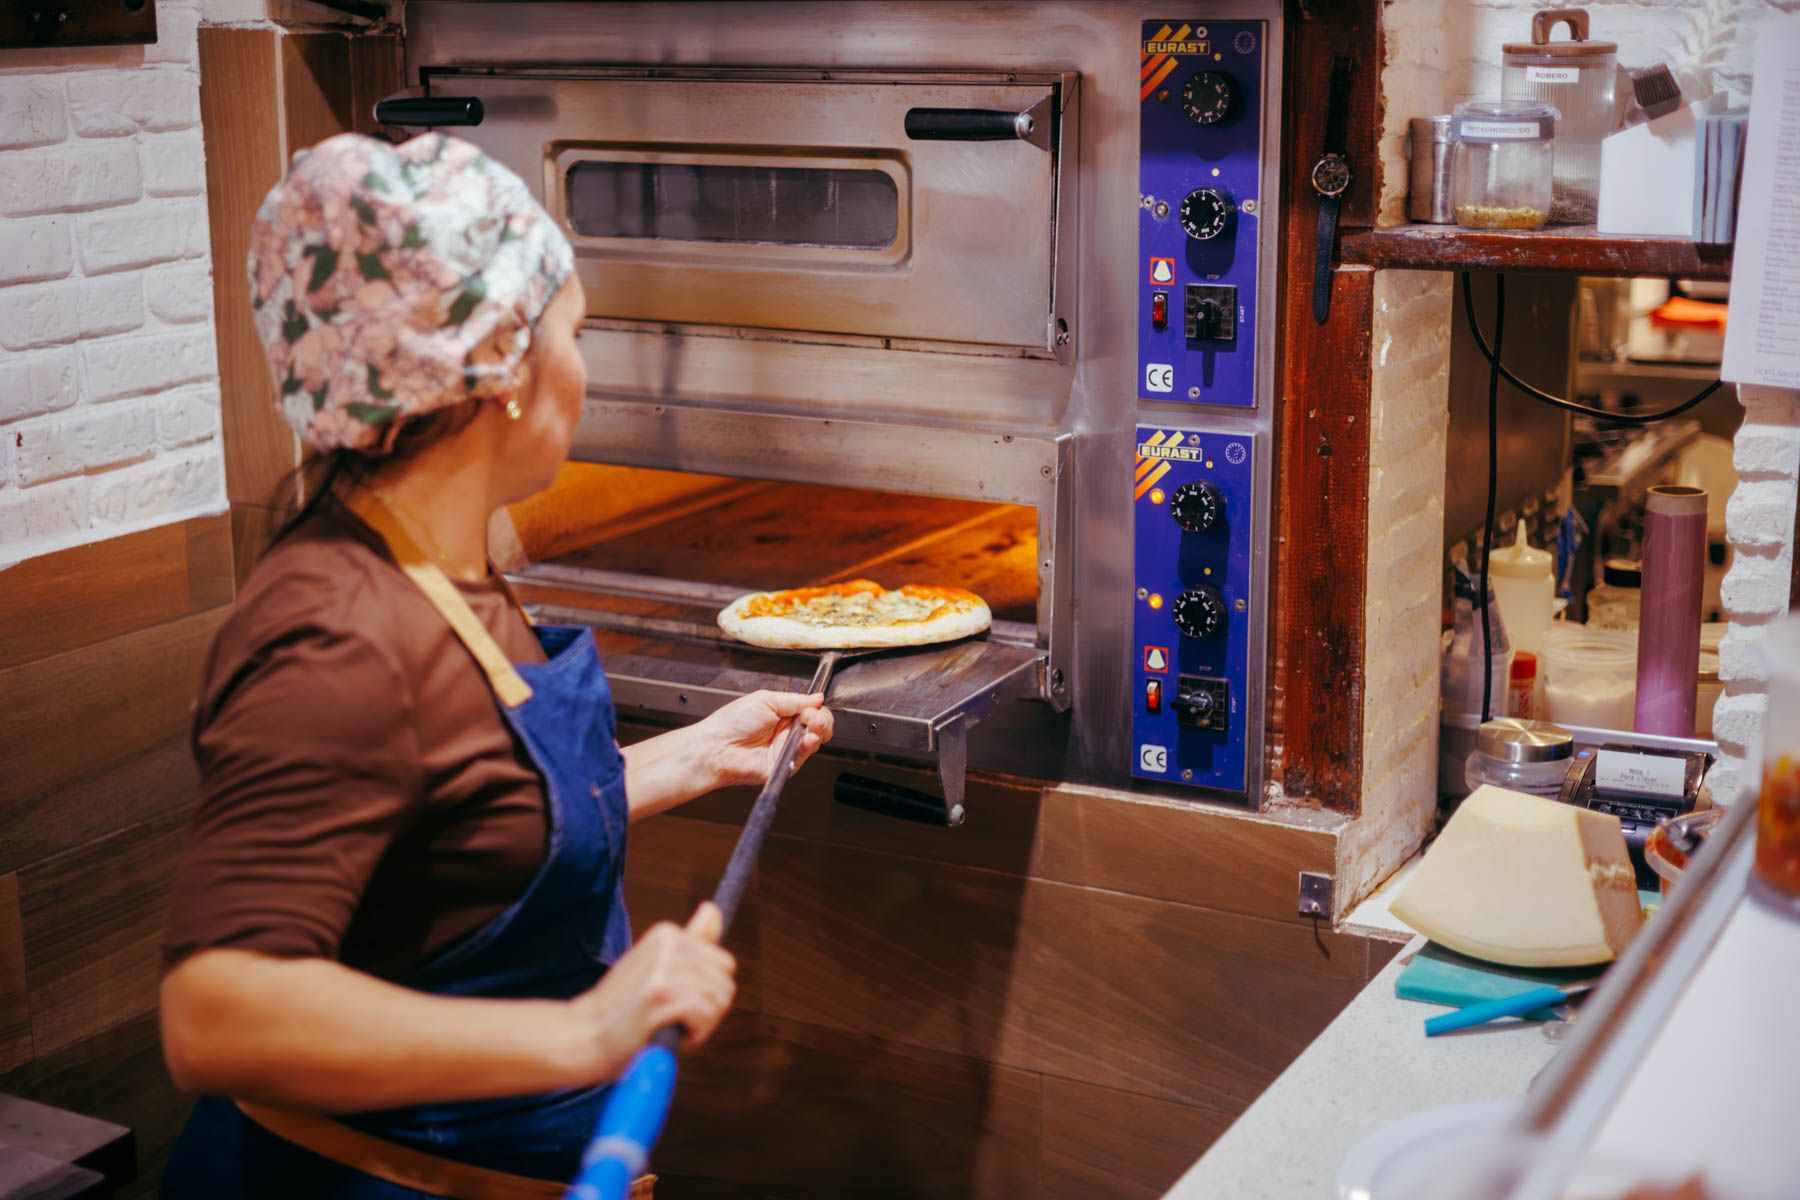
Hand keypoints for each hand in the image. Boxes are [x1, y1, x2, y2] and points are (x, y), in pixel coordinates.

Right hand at [563, 903, 734, 1079]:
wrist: (583, 1035)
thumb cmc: (622, 1007)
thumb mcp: (655, 965)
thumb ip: (690, 940)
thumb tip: (712, 909)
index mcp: (667, 933)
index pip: (724, 965)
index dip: (705, 992)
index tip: (674, 1000)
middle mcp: (668, 944)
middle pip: (725, 985)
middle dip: (707, 1010)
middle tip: (669, 1016)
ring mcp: (663, 969)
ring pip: (719, 1002)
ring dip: (699, 1025)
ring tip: (665, 1024)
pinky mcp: (660, 995)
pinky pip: (706, 1015)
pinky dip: (693, 1035)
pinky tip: (665, 1033)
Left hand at [696, 690, 834, 788]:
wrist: (717, 747)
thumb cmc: (732, 723)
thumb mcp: (766, 700)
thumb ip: (795, 700)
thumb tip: (817, 698)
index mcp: (782, 713)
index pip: (811, 710)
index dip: (815, 709)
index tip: (812, 708)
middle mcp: (786, 731)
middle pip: (818, 726)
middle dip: (821, 720)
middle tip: (812, 718)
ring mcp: (786, 748)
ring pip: (815, 741)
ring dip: (818, 732)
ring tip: (811, 727)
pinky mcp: (785, 765)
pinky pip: (804, 756)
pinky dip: (808, 746)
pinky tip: (806, 739)